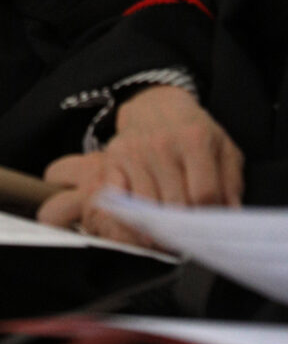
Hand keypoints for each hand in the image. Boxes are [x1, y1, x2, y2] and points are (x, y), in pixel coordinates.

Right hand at [37, 87, 243, 245]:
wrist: (153, 104)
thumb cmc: (192, 131)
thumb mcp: (222, 148)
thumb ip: (231, 182)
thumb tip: (230, 216)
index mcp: (194, 140)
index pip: (203, 194)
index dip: (208, 219)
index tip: (208, 230)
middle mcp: (162, 144)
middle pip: (175, 204)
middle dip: (184, 228)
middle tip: (188, 240)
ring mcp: (135, 152)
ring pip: (147, 206)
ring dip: (158, 229)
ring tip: (168, 239)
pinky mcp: (113, 158)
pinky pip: (118, 199)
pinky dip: (128, 218)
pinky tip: (141, 226)